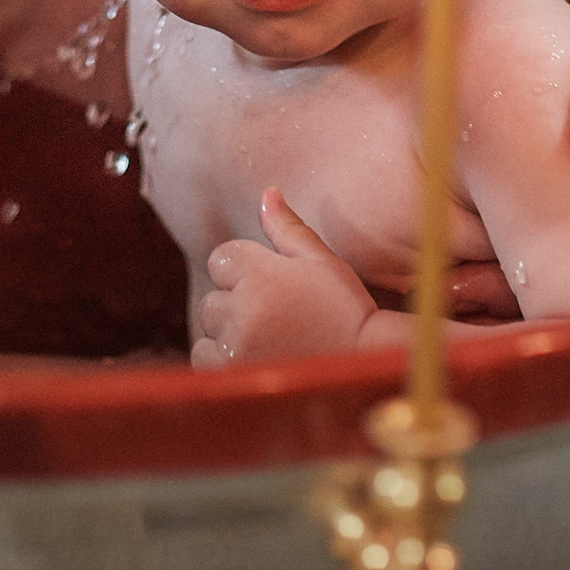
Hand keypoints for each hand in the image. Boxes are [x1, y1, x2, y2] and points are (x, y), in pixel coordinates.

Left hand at [191, 190, 377, 367]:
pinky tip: (255, 359)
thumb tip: (267, 193)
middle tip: (275, 317)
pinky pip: (205, 360)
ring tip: (267, 340)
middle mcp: (242, 309)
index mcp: (261, 273)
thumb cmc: (346, 310)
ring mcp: (236, 346)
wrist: (365, 365)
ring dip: (227, 334)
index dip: (243, 270)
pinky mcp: (232, 376)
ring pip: (208, 330)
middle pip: (213, 298)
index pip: (221, 259)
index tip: (270, 286)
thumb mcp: (321, 261)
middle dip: (235, 304)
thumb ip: (287, 227)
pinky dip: (222, 360)